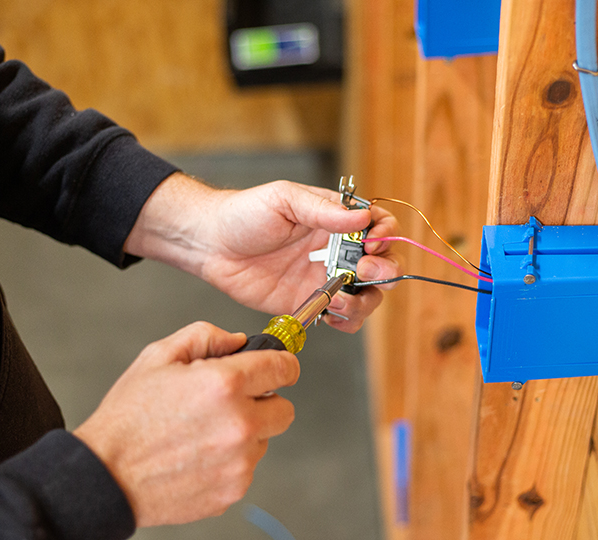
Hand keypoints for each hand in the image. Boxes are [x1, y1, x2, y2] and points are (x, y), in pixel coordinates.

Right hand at [73, 322, 298, 526]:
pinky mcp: (232, 490)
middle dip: (264, 402)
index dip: (282, 365)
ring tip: (202, 432)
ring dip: (246, 434)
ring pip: (264, 440)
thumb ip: (205, 337)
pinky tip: (198, 456)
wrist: (105, 476)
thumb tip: (237, 340)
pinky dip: (231, 461)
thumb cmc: (127, 418)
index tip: (278, 369)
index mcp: (224, 384)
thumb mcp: (159, 357)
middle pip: (284, 409)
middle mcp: (239, 423)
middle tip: (231, 403)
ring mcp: (239, 461)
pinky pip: (247, 468)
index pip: (284, 368)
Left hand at [123, 173, 400, 331]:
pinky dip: (347, 320)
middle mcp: (337, 250)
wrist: (211, 245)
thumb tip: (362, 217)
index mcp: (336, 219)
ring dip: (365, 300)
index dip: (386, 235)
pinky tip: (332, 315)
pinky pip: (342, 317)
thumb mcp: (284, 199)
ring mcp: (326, 278)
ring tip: (339, 299)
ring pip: (368, 295)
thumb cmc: (245, 214)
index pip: (379, 226)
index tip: (372, 243)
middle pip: (384, 264)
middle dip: (385, 270)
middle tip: (364, 270)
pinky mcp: (310, 302)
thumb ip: (323, 209)